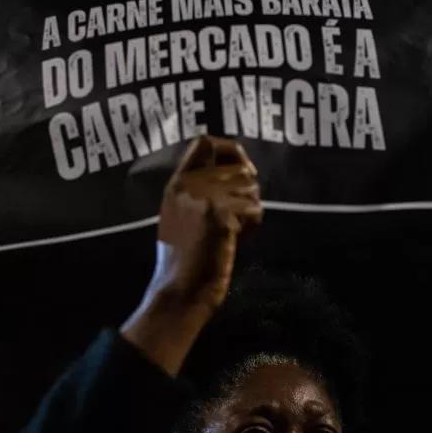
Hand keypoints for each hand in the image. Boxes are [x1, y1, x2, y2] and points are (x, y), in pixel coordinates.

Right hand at [153, 135, 261, 308]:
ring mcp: (203, 197)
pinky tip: (233, 242)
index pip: (205, 143)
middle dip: (248, 195)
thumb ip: (200, 190)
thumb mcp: (180, 215)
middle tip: (236, 221)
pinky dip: (251, 228)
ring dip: (250, 212)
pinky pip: (254, 211)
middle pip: (242, 170)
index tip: (243, 168)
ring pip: (251, 190)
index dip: (231, 149)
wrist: (180, 290)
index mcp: (177, 183)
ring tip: (231, 234)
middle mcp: (188, 184)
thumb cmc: (185, 261)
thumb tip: (240, 171)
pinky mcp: (219, 214)